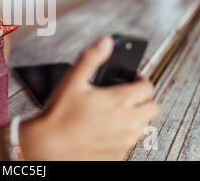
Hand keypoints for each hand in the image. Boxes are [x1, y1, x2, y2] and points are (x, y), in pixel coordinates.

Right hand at [20, 35, 159, 159]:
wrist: (47, 145)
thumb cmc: (58, 114)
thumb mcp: (73, 79)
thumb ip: (91, 58)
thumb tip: (106, 42)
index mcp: (119, 101)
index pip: (148, 87)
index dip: (141, 79)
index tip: (132, 79)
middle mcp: (127, 122)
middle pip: (153, 108)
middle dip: (143, 99)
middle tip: (126, 95)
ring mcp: (124, 142)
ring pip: (144, 127)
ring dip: (135, 117)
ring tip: (115, 112)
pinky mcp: (117, 156)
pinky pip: (129, 144)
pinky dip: (123, 136)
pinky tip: (106, 130)